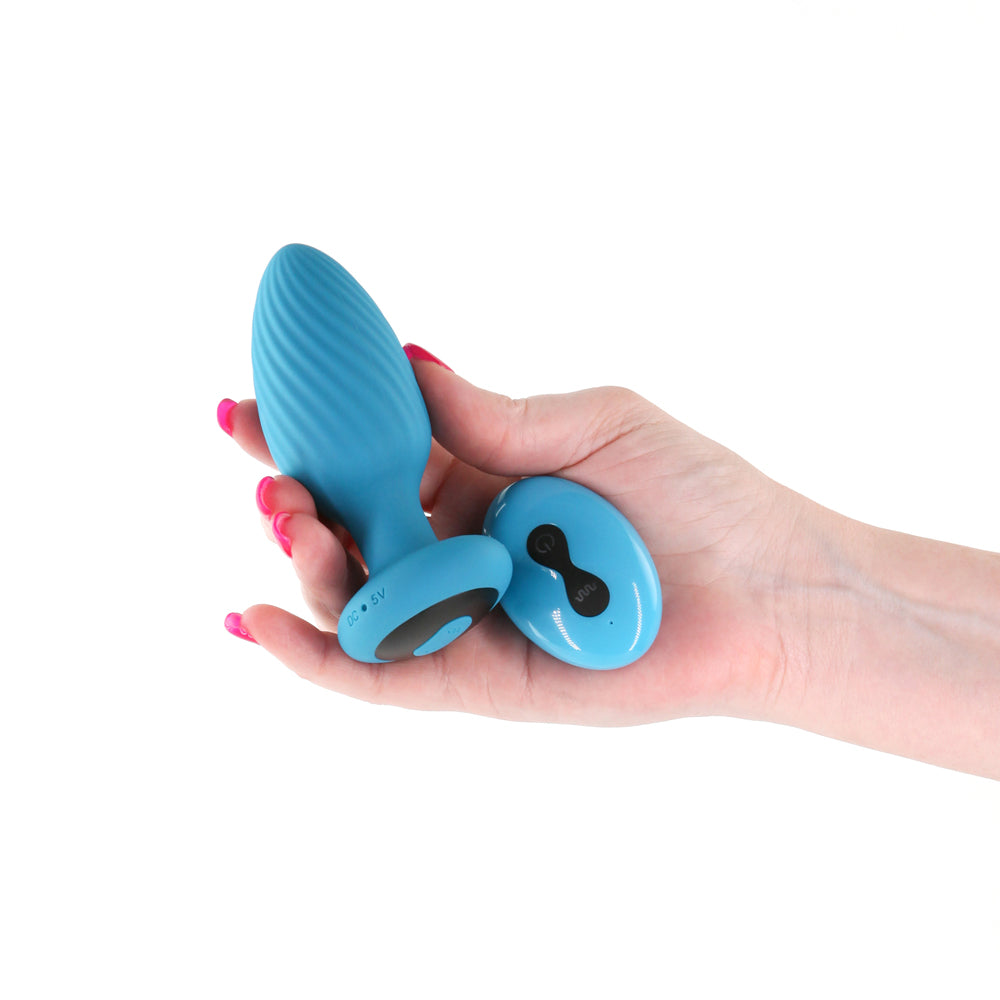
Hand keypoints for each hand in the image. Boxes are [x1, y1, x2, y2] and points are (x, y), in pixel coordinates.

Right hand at [220, 351, 805, 725]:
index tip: (253, 404)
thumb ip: (493, 414)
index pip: (374, 453)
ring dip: (305, 564)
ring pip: (358, 600)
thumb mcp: (593, 425)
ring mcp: (467, 615)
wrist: (771, 591)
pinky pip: (384, 673)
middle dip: (296, 500)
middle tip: (271, 478)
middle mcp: (462, 547)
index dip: (311, 431)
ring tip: (288, 522)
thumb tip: (405, 361)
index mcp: (482, 478)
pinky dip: (317, 656)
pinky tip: (256, 622)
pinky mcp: (481, 680)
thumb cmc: (698, 497)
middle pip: (351, 528)